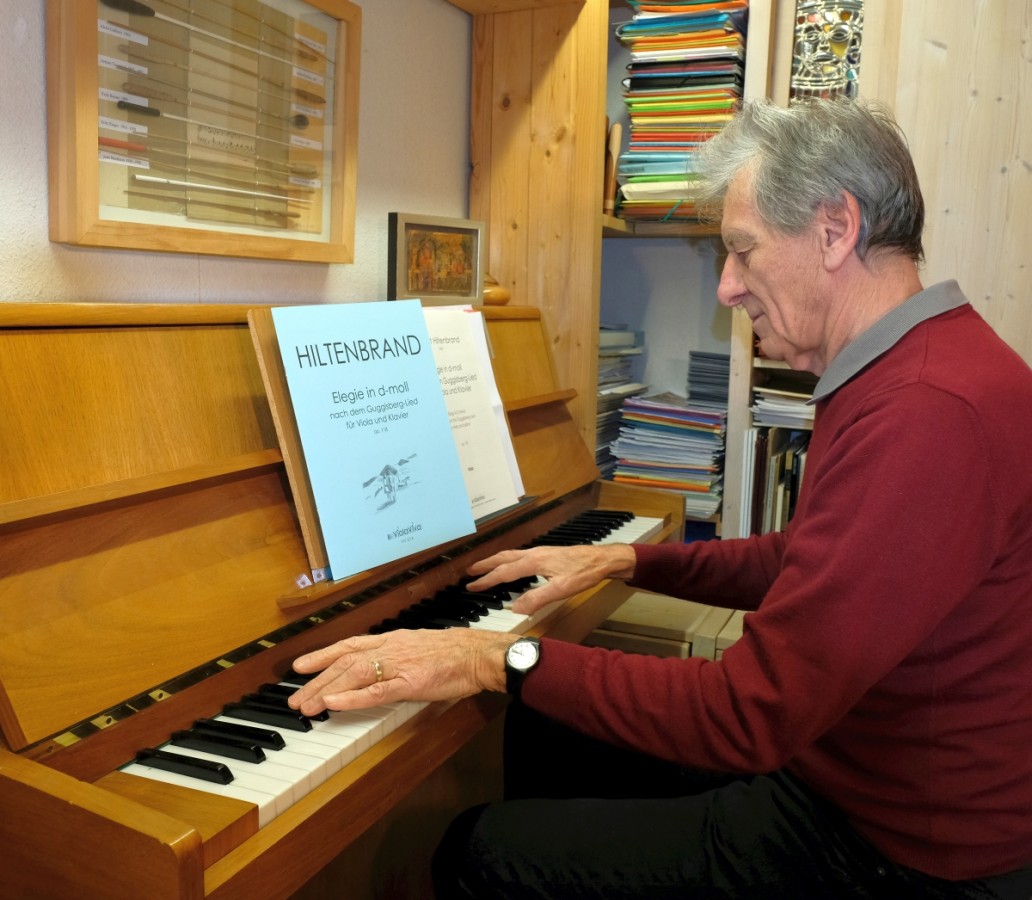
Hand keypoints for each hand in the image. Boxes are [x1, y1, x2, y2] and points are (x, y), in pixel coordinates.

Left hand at [287, 628, 516, 716]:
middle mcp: (390, 648)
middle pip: (345, 661)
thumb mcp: (418, 649)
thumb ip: (396, 658)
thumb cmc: (455, 654)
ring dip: (326, 690)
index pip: (349, 646)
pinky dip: (352, 698)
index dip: (322, 655)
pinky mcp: (411, 683)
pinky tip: (334, 705)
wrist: (479, 654)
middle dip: (316, 679)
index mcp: (392, 640)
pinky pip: (376, 691)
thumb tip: (378, 671)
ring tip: (306, 705)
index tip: (301, 666)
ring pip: (354, 674)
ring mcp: (399, 665)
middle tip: (295, 698)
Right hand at [465, 543, 637, 613]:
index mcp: (533, 561)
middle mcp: (533, 553)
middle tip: (470, 572)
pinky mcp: (546, 553)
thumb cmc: (583, 573)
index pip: (503, 572)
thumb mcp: (560, 590)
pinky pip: (519, 555)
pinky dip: (508, 560)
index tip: (471, 586)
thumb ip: (536, 599)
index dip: (486, 580)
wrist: (602, 559)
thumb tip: (514, 608)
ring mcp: (540, 552)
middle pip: (503, 558)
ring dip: (495, 561)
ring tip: (484, 567)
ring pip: (511, 555)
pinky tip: (512, 566)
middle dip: (485, 565)